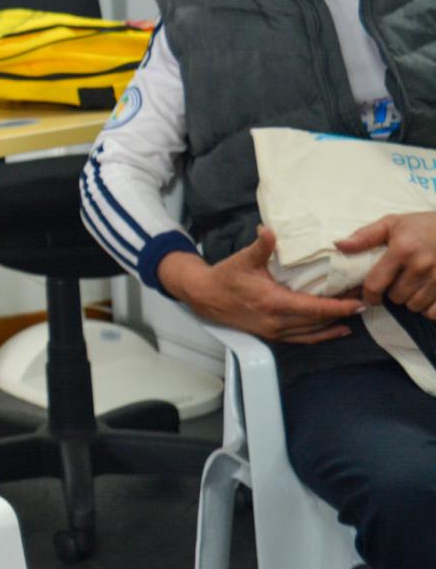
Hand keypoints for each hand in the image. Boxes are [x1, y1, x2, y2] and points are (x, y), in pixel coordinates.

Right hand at [158, 226, 361, 343]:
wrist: (204, 297)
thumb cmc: (225, 277)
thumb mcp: (243, 259)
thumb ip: (261, 246)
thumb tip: (270, 230)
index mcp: (273, 302)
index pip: (314, 308)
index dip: (339, 307)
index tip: (358, 302)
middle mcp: (276, 321)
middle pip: (318, 321)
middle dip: (342, 313)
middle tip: (364, 301)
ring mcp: (274, 331)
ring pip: (312, 333)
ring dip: (334, 325)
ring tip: (354, 315)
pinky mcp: (271, 335)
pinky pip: (303, 338)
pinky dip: (322, 335)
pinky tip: (336, 330)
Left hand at [337, 213, 435, 317]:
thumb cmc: (422, 225)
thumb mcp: (392, 223)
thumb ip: (365, 236)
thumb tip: (339, 245)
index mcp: (402, 250)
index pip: (375, 285)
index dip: (369, 294)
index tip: (370, 294)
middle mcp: (421, 266)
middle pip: (395, 298)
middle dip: (392, 293)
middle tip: (398, 281)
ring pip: (414, 306)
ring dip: (410, 300)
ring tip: (413, 285)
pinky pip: (433, 312)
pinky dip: (428, 308)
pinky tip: (426, 294)